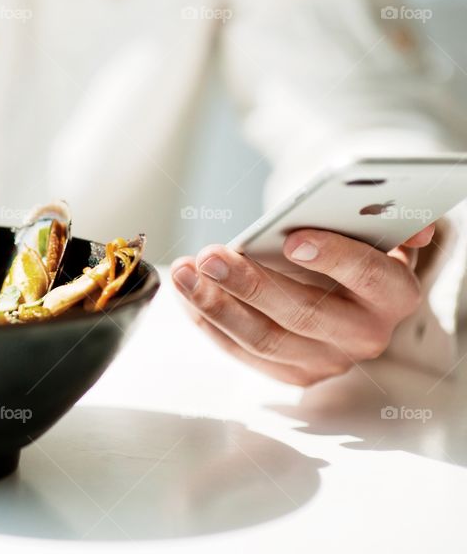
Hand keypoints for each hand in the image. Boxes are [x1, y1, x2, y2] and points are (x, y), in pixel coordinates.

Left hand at [170, 225, 434, 385]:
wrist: (344, 286)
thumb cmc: (351, 248)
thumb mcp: (373, 230)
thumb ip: (384, 222)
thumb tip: (411, 225)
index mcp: (393, 294)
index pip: (368, 275)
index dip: (333, 257)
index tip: (292, 239)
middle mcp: (364, 335)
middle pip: (303, 313)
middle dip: (250, 284)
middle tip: (210, 257)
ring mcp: (326, 361)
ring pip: (264, 339)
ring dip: (215, 305)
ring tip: (184, 272)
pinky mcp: (292, 374)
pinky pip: (242, 352)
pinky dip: (209, 322)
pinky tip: (186, 294)